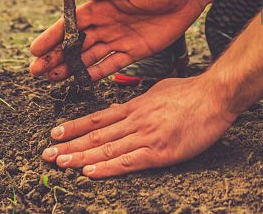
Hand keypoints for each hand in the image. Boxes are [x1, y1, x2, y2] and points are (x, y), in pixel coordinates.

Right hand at [29, 0, 202, 81]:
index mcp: (101, 5)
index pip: (71, 23)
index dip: (52, 36)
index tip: (35, 49)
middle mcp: (106, 23)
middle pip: (75, 43)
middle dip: (55, 57)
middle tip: (36, 71)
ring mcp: (119, 38)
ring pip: (89, 56)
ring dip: (70, 67)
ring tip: (51, 79)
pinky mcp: (134, 51)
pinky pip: (111, 65)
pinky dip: (95, 74)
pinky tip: (80, 82)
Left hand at [42, 75, 237, 177]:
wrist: (215, 96)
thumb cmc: (192, 93)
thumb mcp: (159, 90)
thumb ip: (140, 101)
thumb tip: (124, 108)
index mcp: (135, 106)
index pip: (98, 119)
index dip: (75, 127)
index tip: (55, 133)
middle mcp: (135, 120)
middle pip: (96, 136)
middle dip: (69, 145)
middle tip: (46, 154)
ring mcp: (146, 136)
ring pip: (106, 149)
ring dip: (80, 157)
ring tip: (60, 163)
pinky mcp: (159, 151)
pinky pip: (128, 161)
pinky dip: (107, 168)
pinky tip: (90, 172)